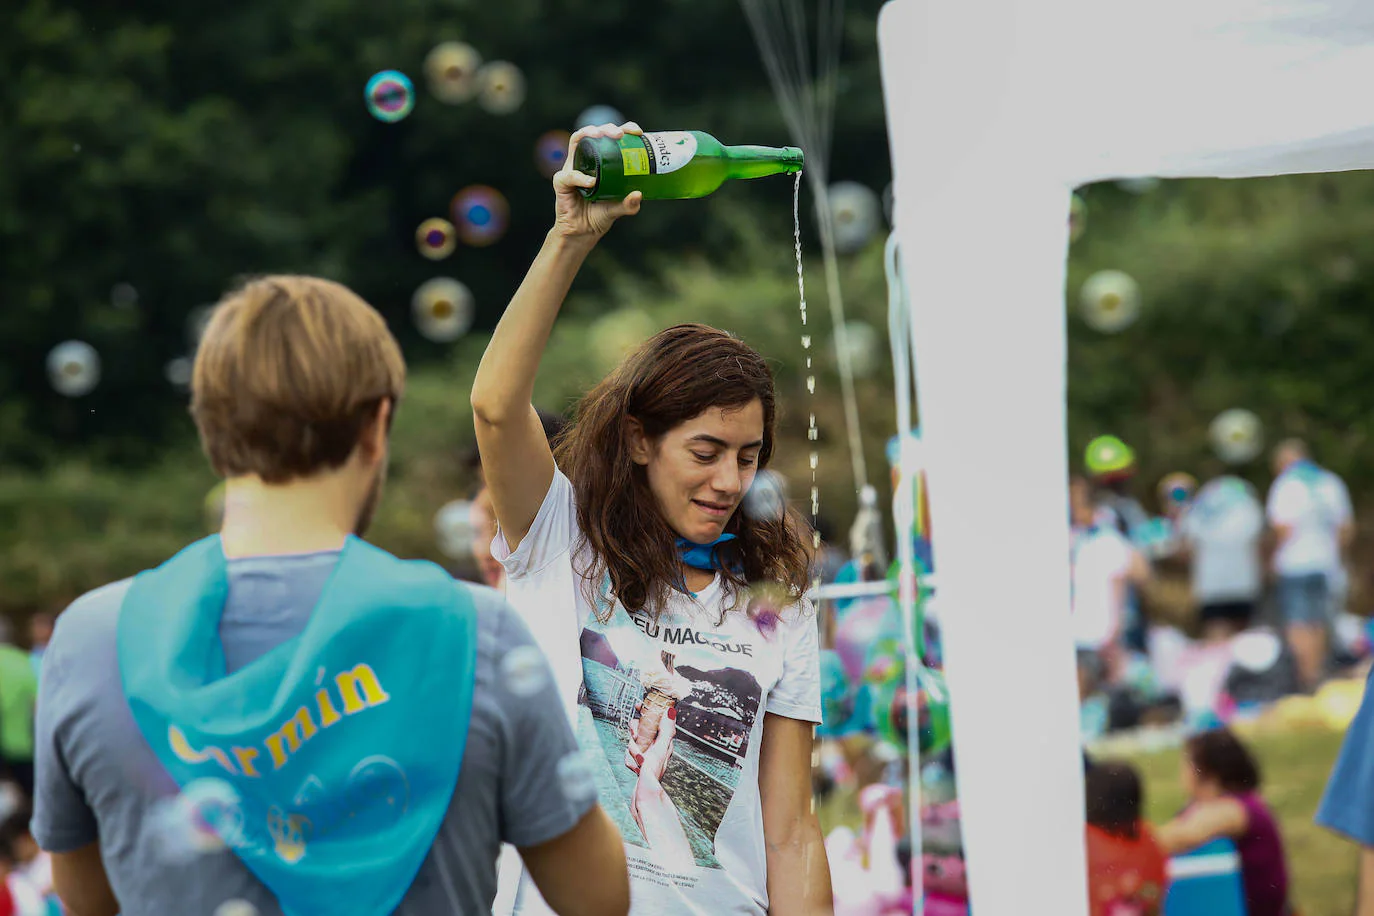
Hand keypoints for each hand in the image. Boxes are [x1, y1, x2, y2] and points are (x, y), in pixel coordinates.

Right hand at [553, 121, 643, 238]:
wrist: (581, 233)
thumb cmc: (598, 215)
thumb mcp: (617, 209)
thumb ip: (628, 204)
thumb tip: (639, 194)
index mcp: (601, 161)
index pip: (611, 138)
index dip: (624, 129)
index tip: (638, 132)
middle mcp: (586, 160)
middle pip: (594, 133)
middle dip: (607, 128)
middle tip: (620, 134)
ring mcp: (572, 168)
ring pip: (577, 140)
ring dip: (589, 133)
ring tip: (601, 136)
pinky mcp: (561, 182)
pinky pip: (570, 176)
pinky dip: (580, 178)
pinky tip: (591, 183)